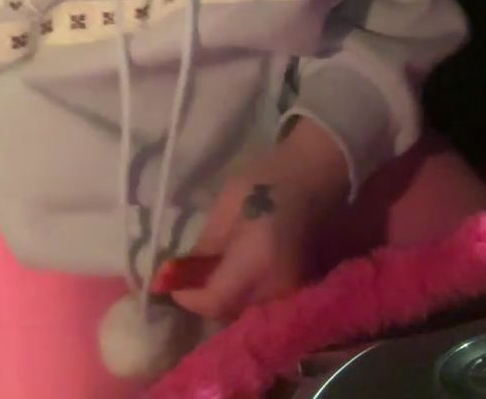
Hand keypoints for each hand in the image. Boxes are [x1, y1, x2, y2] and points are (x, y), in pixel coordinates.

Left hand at [170, 118, 348, 321]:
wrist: (318, 173)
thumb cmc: (268, 178)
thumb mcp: (227, 204)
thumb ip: (206, 245)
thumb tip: (179, 274)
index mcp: (257, 260)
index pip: (214, 300)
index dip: (187, 296)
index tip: (168, 279)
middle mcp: (277, 286)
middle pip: (229, 312)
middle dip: (203, 298)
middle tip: (186, 275)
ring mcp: (292, 290)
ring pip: (244, 310)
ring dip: (222, 297)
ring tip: (209, 271)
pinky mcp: (300, 288)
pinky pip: (262, 302)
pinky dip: (243, 294)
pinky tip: (233, 272)